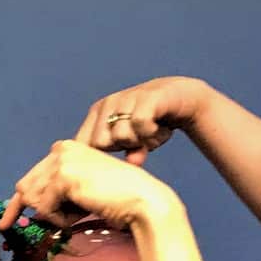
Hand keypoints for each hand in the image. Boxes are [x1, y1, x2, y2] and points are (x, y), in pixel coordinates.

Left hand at [0, 141, 176, 234]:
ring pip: (35, 201)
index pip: (30, 178)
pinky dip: (60, 219)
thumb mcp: (79, 194)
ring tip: (81, 212)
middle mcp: (60, 149)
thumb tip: (32, 213)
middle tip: (65, 221)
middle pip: (26, 190)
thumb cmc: (116, 200)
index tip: (4, 224)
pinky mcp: (63, 176)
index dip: (16, 204)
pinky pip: (45, 209)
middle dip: (42, 212)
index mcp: (65, 149)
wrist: (141, 200)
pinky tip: (82, 211)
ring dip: (55, 216)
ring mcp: (61, 161)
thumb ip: (55, 196)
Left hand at [74, 76, 211, 165]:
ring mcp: (125, 98)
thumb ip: (123, 159)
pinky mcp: (145, 97)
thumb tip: (130, 164)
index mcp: (97, 115)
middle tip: (137, 141)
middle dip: (120, 149)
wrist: (179, 98)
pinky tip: (159, 128)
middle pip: (101, 144)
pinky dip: (151, 133)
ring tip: (150, 134)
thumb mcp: (133, 144)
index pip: (81, 144)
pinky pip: (140, 125)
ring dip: (139, 141)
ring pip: (121, 136)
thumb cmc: (150, 126)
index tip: (114, 162)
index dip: (95, 159)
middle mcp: (107, 105)